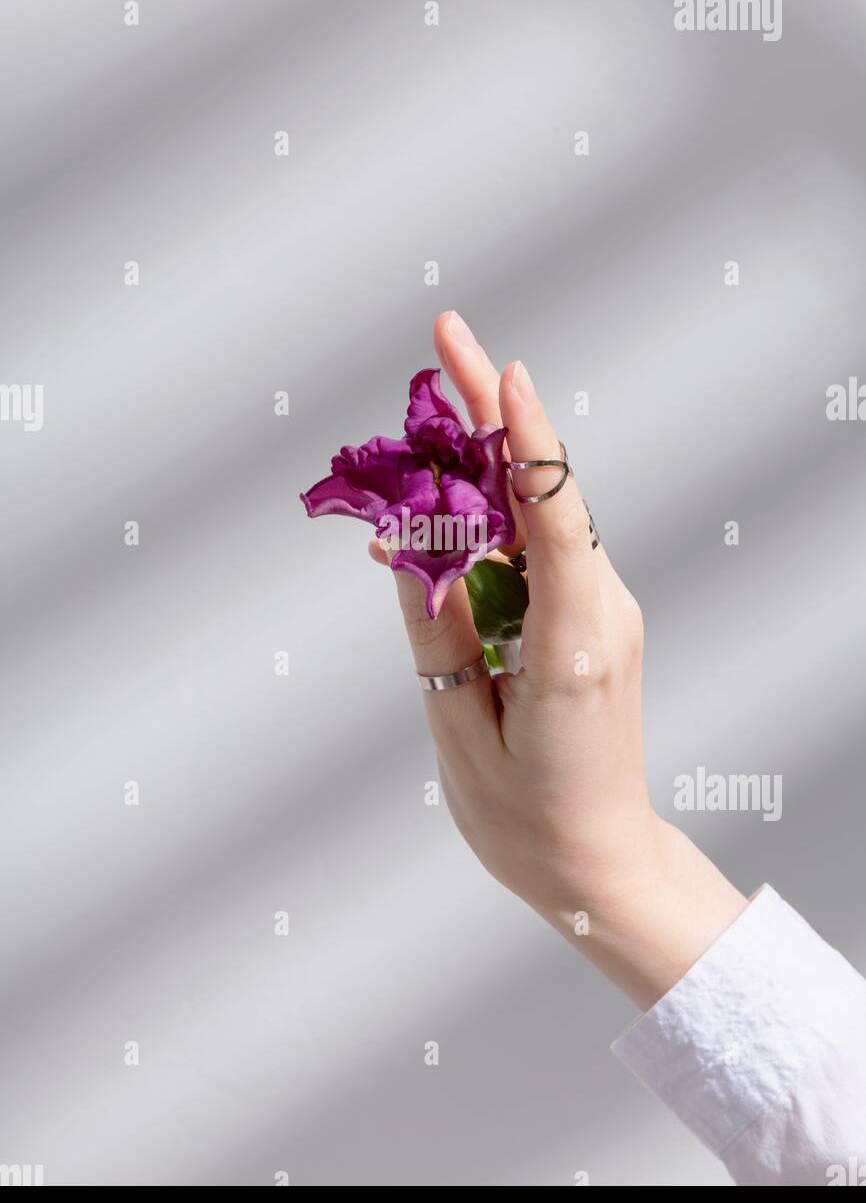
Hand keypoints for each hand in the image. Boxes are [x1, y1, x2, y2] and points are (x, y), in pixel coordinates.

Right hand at [374, 311, 745, 1008]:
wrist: (598, 866)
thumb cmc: (529, 820)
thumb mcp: (461, 735)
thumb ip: (438, 635)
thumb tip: (412, 548)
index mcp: (573, 647)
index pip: (554, 519)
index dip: (526, 440)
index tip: (502, 369)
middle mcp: (600, 614)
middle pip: (545, 494)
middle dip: (489, 416)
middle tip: (444, 336)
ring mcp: (600, 614)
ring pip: (535, 517)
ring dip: (475, 470)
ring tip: (412, 429)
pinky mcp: (587, 621)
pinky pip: (535, 554)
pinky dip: (485, 524)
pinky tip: (437, 514)